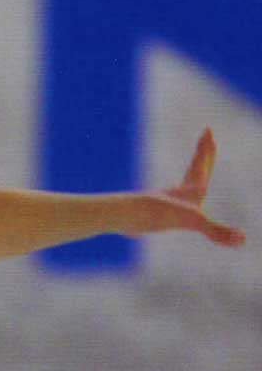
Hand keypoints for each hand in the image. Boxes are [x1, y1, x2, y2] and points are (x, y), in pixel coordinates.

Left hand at [124, 129, 244, 247]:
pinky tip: (174, 202)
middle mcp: (179, 194)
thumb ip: (218, 232)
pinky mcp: (157, 214)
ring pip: (182, 184)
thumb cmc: (160, 215)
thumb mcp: (194, 223)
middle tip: (207, 137)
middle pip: (195, 168)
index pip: (201, 166)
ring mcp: (168, 203)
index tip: (208, 130)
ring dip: (192, 173)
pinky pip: (170, 202)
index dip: (206, 150)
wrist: (128, 218)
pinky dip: (176, 198)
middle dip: (203, 153)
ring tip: (195, 169)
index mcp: (190, 191)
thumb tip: (242, 241)